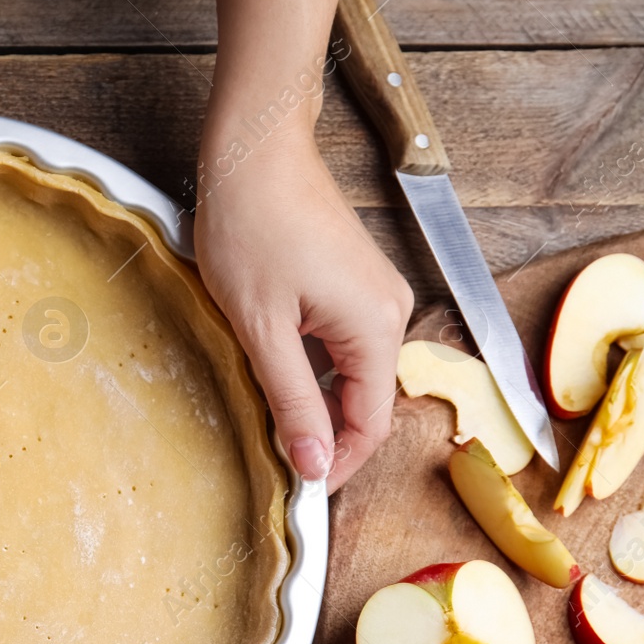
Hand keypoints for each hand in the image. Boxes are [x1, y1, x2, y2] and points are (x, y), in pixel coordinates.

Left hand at [195, 132, 413, 492]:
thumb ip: (292, 400)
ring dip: (312, 402)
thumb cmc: (252, 227)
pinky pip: (340, 345)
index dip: (335, 465)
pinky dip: (311, 369)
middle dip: (322, 436)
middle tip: (272, 462)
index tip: (297, 493)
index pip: (369, 424)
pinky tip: (272, 373)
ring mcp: (374, 295)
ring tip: (265, 419)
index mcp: (376, 327)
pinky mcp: (353, 283)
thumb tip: (314, 464)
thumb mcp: (262, 329)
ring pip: (349, 374)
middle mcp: (391, 311)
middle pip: (363, 402)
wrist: (254, 150)